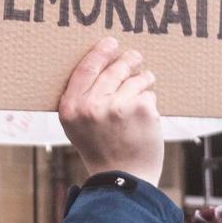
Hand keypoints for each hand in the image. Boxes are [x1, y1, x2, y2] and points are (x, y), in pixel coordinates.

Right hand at [57, 37, 162, 186]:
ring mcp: (117, 106)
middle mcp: (91, 106)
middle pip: (113, 69)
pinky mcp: (141, 109)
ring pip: (135, 78)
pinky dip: (150, 99)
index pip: (85, 69)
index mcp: (71, 108)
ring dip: (143, 78)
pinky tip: (147, 113)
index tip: (111, 42)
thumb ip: (81, 99)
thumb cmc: (100, 150)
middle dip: (128, 60)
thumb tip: (98, 62)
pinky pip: (148, 93)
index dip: (100, 52)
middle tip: (135, 56)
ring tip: (145, 83)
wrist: (122, 180)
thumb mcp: (76, 127)